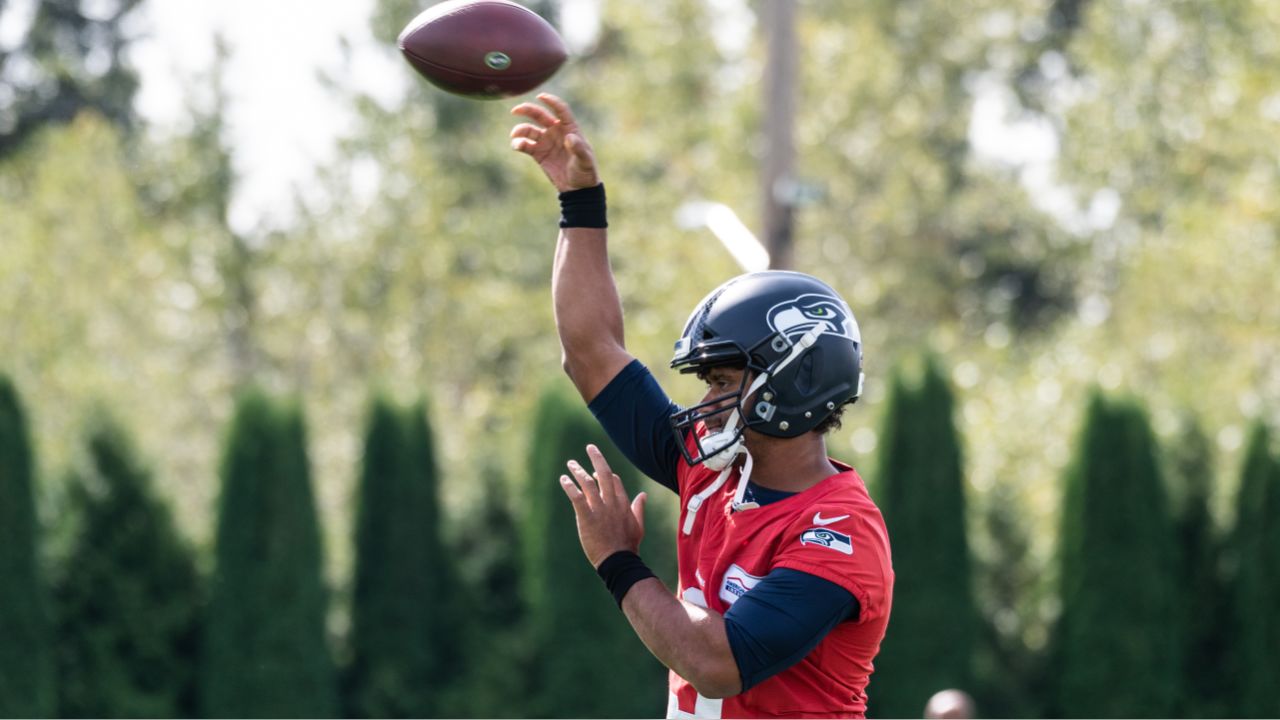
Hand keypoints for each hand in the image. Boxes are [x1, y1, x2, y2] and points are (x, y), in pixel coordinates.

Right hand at [509, 93, 600, 191]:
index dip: (551, 101)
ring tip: (515, 136)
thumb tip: (569, 138)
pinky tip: (517, 145)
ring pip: (529, 130)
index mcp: (569, 129)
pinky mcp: (538, 154)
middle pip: (540, 115)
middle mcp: (556, 132)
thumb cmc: (585, 172)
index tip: (540, 97)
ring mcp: (546, 142)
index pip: (560, 110)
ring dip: (520, 130)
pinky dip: (519, 143)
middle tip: (515, 110)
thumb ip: (578, 149)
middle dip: (527, 110)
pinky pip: (525, 145)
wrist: (577, 189)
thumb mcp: (585, 161)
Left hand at [559, 444, 646, 567]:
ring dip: (578, 471)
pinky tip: (564, 480)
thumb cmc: (628, 545)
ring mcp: (599, 509)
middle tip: (589, 447)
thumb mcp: (638, 525)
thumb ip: (639, 508)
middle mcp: (611, 502)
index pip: (615, 481)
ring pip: (588, 483)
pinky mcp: (587, 517)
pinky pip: (577, 497)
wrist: (619, 560)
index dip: (606, 474)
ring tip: (570, 463)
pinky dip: (570, 487)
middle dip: (597, 458)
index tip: (597, 472)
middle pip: (604, 474)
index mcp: (623, 503)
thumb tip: (643, 494)